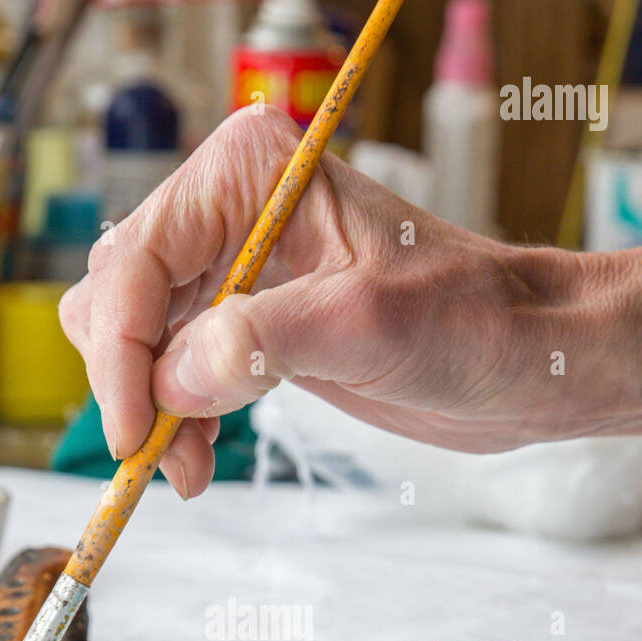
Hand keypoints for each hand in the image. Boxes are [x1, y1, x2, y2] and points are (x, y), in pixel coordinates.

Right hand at [59, 108, 641, 498]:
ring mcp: (235, 268)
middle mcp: (229, 210)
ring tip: (187, 467)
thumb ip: (262, 342)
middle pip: (121, 295)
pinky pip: (174, 370)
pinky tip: (198, 458)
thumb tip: (171, 381)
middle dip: (129, 377)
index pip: (140, 259)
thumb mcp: (368, 325)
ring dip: (148, 407)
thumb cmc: (471, 322)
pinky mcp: (250, 324)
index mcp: (250, 173)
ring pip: (138, 338)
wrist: (520, 362)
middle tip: (157, 452)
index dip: (121, 348)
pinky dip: (174, 417)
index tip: (134, 429)